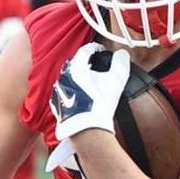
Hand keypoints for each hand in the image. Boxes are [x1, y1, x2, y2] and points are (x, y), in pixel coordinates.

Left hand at [46, 45, 130, 171]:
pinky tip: (80, 97)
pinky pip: (64, 93)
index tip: (100, 50)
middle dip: (85, 63)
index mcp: (75, 67)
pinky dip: (71, 92)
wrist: (86, 130)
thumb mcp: (116, 81)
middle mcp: (63, 77)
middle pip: (75, 64)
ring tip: (88, 82)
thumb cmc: (100, 104)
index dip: (95, 48)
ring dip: (77, 78)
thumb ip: (120, 64)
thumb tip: (122, 54)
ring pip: (68, 78)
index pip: (85, 51)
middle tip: (95, 65)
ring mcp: (58, 91)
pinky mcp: (57, 105)